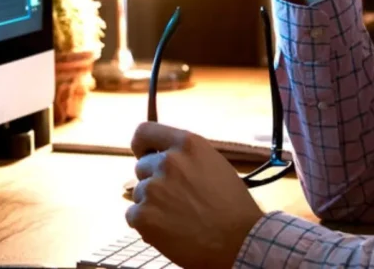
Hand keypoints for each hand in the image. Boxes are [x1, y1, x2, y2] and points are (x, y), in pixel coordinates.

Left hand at [126, 122, 263, 268]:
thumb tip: (163, 158)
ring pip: (139, 193)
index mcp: (187, 144)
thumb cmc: (233, 206)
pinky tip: (167, 230)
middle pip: (142, 167)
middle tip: (174, 199)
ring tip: (177, 218)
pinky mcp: (144, 215)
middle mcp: (168, 161)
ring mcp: (153, 188)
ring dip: (152, 204)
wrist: (240, 241)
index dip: (141, 146)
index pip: (144, 132)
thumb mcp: (214, 165)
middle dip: (154, 181)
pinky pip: (133, 216)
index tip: (144, 155)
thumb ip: (187, 158)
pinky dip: (146, 225)